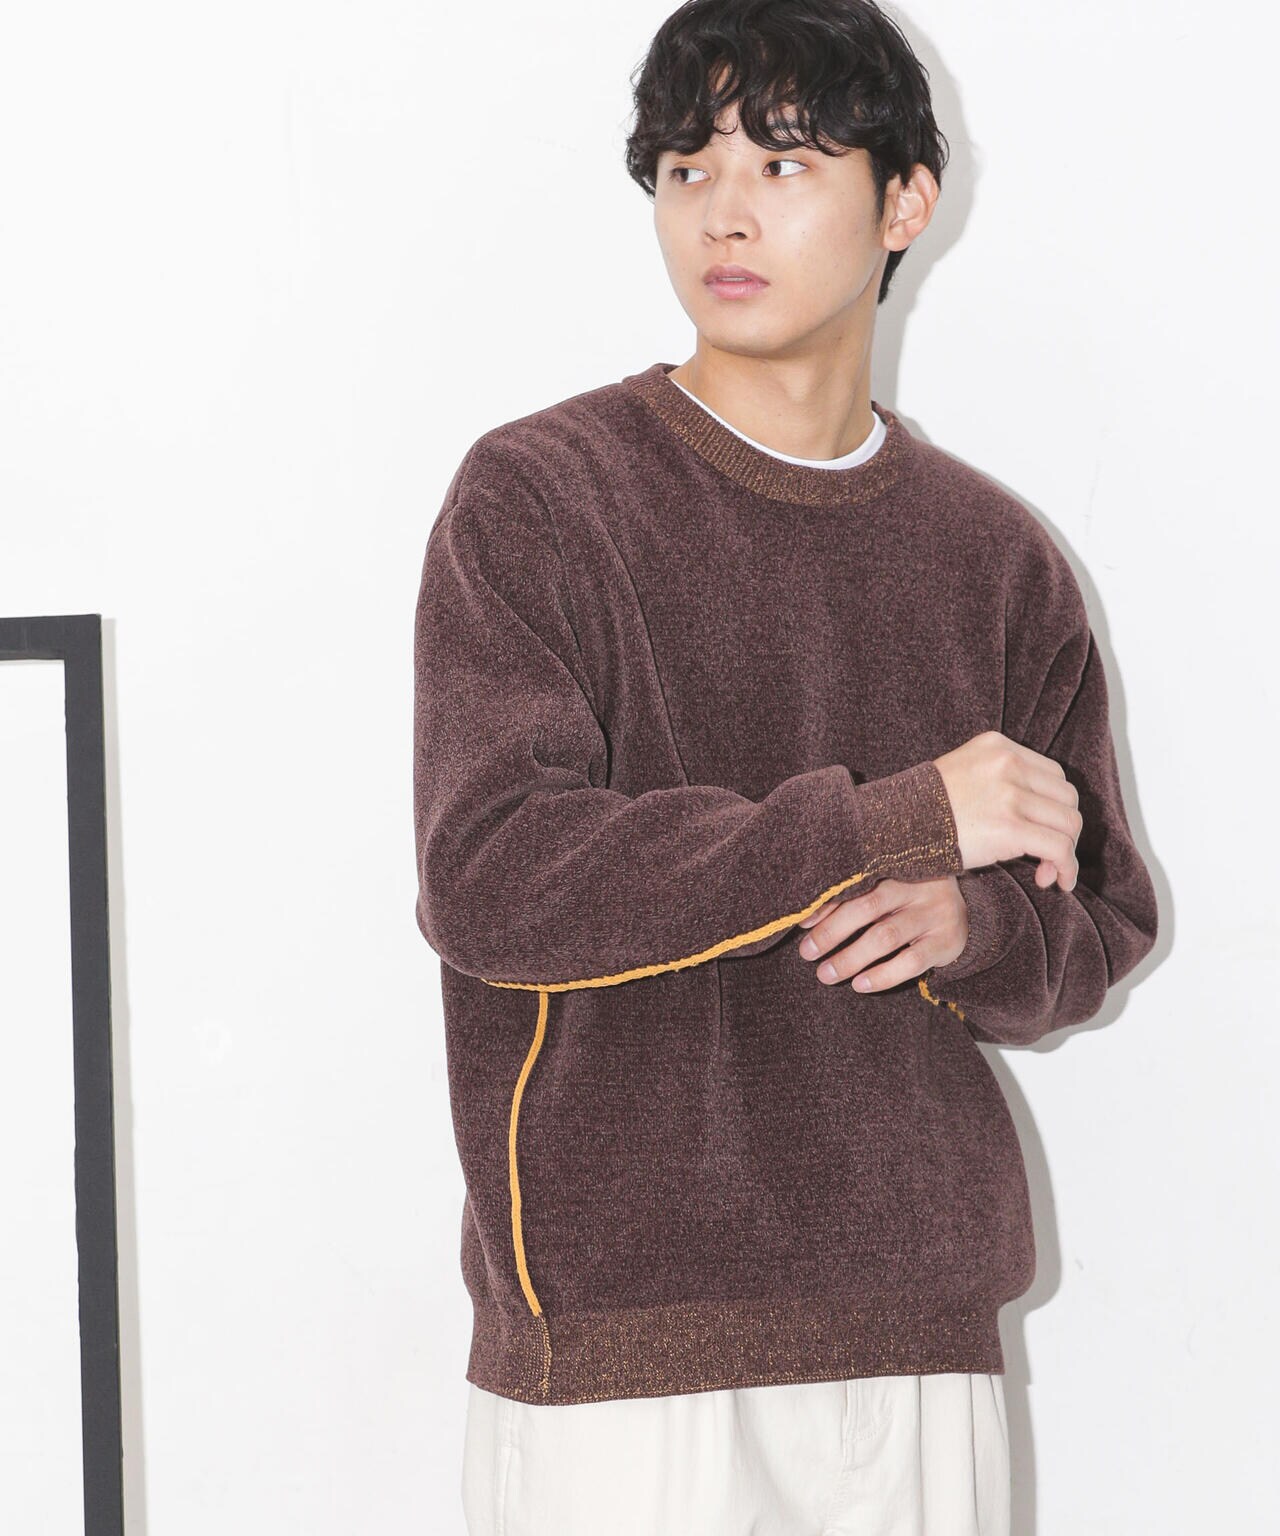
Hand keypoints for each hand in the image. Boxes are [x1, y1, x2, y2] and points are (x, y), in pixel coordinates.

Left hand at [795, 875, 968, 991]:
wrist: (968, 912)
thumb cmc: (910, 899)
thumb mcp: (886, 889)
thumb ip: (852, 897)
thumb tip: (806, 921)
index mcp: (895, 867)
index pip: (854, 883)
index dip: (826, 904)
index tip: (801, 924)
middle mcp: (915, 886)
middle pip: (867, 907)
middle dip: (832, 932)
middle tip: (807, 953)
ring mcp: (934, 913)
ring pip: (886, 936)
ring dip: (851, 958)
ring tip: (826, 974)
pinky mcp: (947, 941)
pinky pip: (911, 962)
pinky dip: (883, 976)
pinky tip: (860, 985)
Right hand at [933, 731, 1081, 891]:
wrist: (894, 824)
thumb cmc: (922, 809)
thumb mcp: (962, 775)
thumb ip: (998, 780)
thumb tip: (1035, 816)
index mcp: (998, 747)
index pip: (1052, 775)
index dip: (1055, 807)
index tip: (1043, 831)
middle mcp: (1008, 764)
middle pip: (1067, 797)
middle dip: (1064, 830)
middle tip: (1047, 856)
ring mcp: (1010, 794)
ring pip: (1069, 823)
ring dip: (1066, 852)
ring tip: (1049, 872)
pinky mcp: (1011, 826)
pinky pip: (1059, 848)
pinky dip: (1067, 868)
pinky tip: (1058, 882)